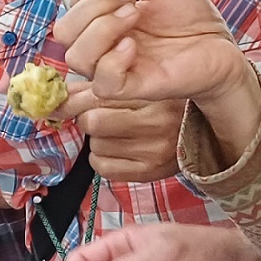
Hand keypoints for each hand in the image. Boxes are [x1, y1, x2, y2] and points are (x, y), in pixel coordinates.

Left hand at [54, 81, 184, 183]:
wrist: (202, 133)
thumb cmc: (163, 104)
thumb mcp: (134, 87)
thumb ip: (93, 88)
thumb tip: (57, 98)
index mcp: (154, 94)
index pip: (97, 97)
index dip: (77, 101)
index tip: (69, 103)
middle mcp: (157, 123)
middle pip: (92, 122)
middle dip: (90, 118)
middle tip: (104, 116)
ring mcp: (154, 151)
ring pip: (95, 146)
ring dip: (98, 139)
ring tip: (118, 132)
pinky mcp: (149, 173)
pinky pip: (102, 167)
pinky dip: (101, 159)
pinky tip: (116, 150)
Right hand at [56, 0, 249, 104]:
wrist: (222, 49)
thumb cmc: (192, 23)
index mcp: (103, 19)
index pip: (75, 0)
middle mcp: (102, 46)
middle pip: (65, 30)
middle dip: (94, 5)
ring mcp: (115, 69)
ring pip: (77, 56)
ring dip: (102, 28)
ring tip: (135, 13)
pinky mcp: (133, 89)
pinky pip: (104, 82)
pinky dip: (114, 59)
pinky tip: (134, 44)